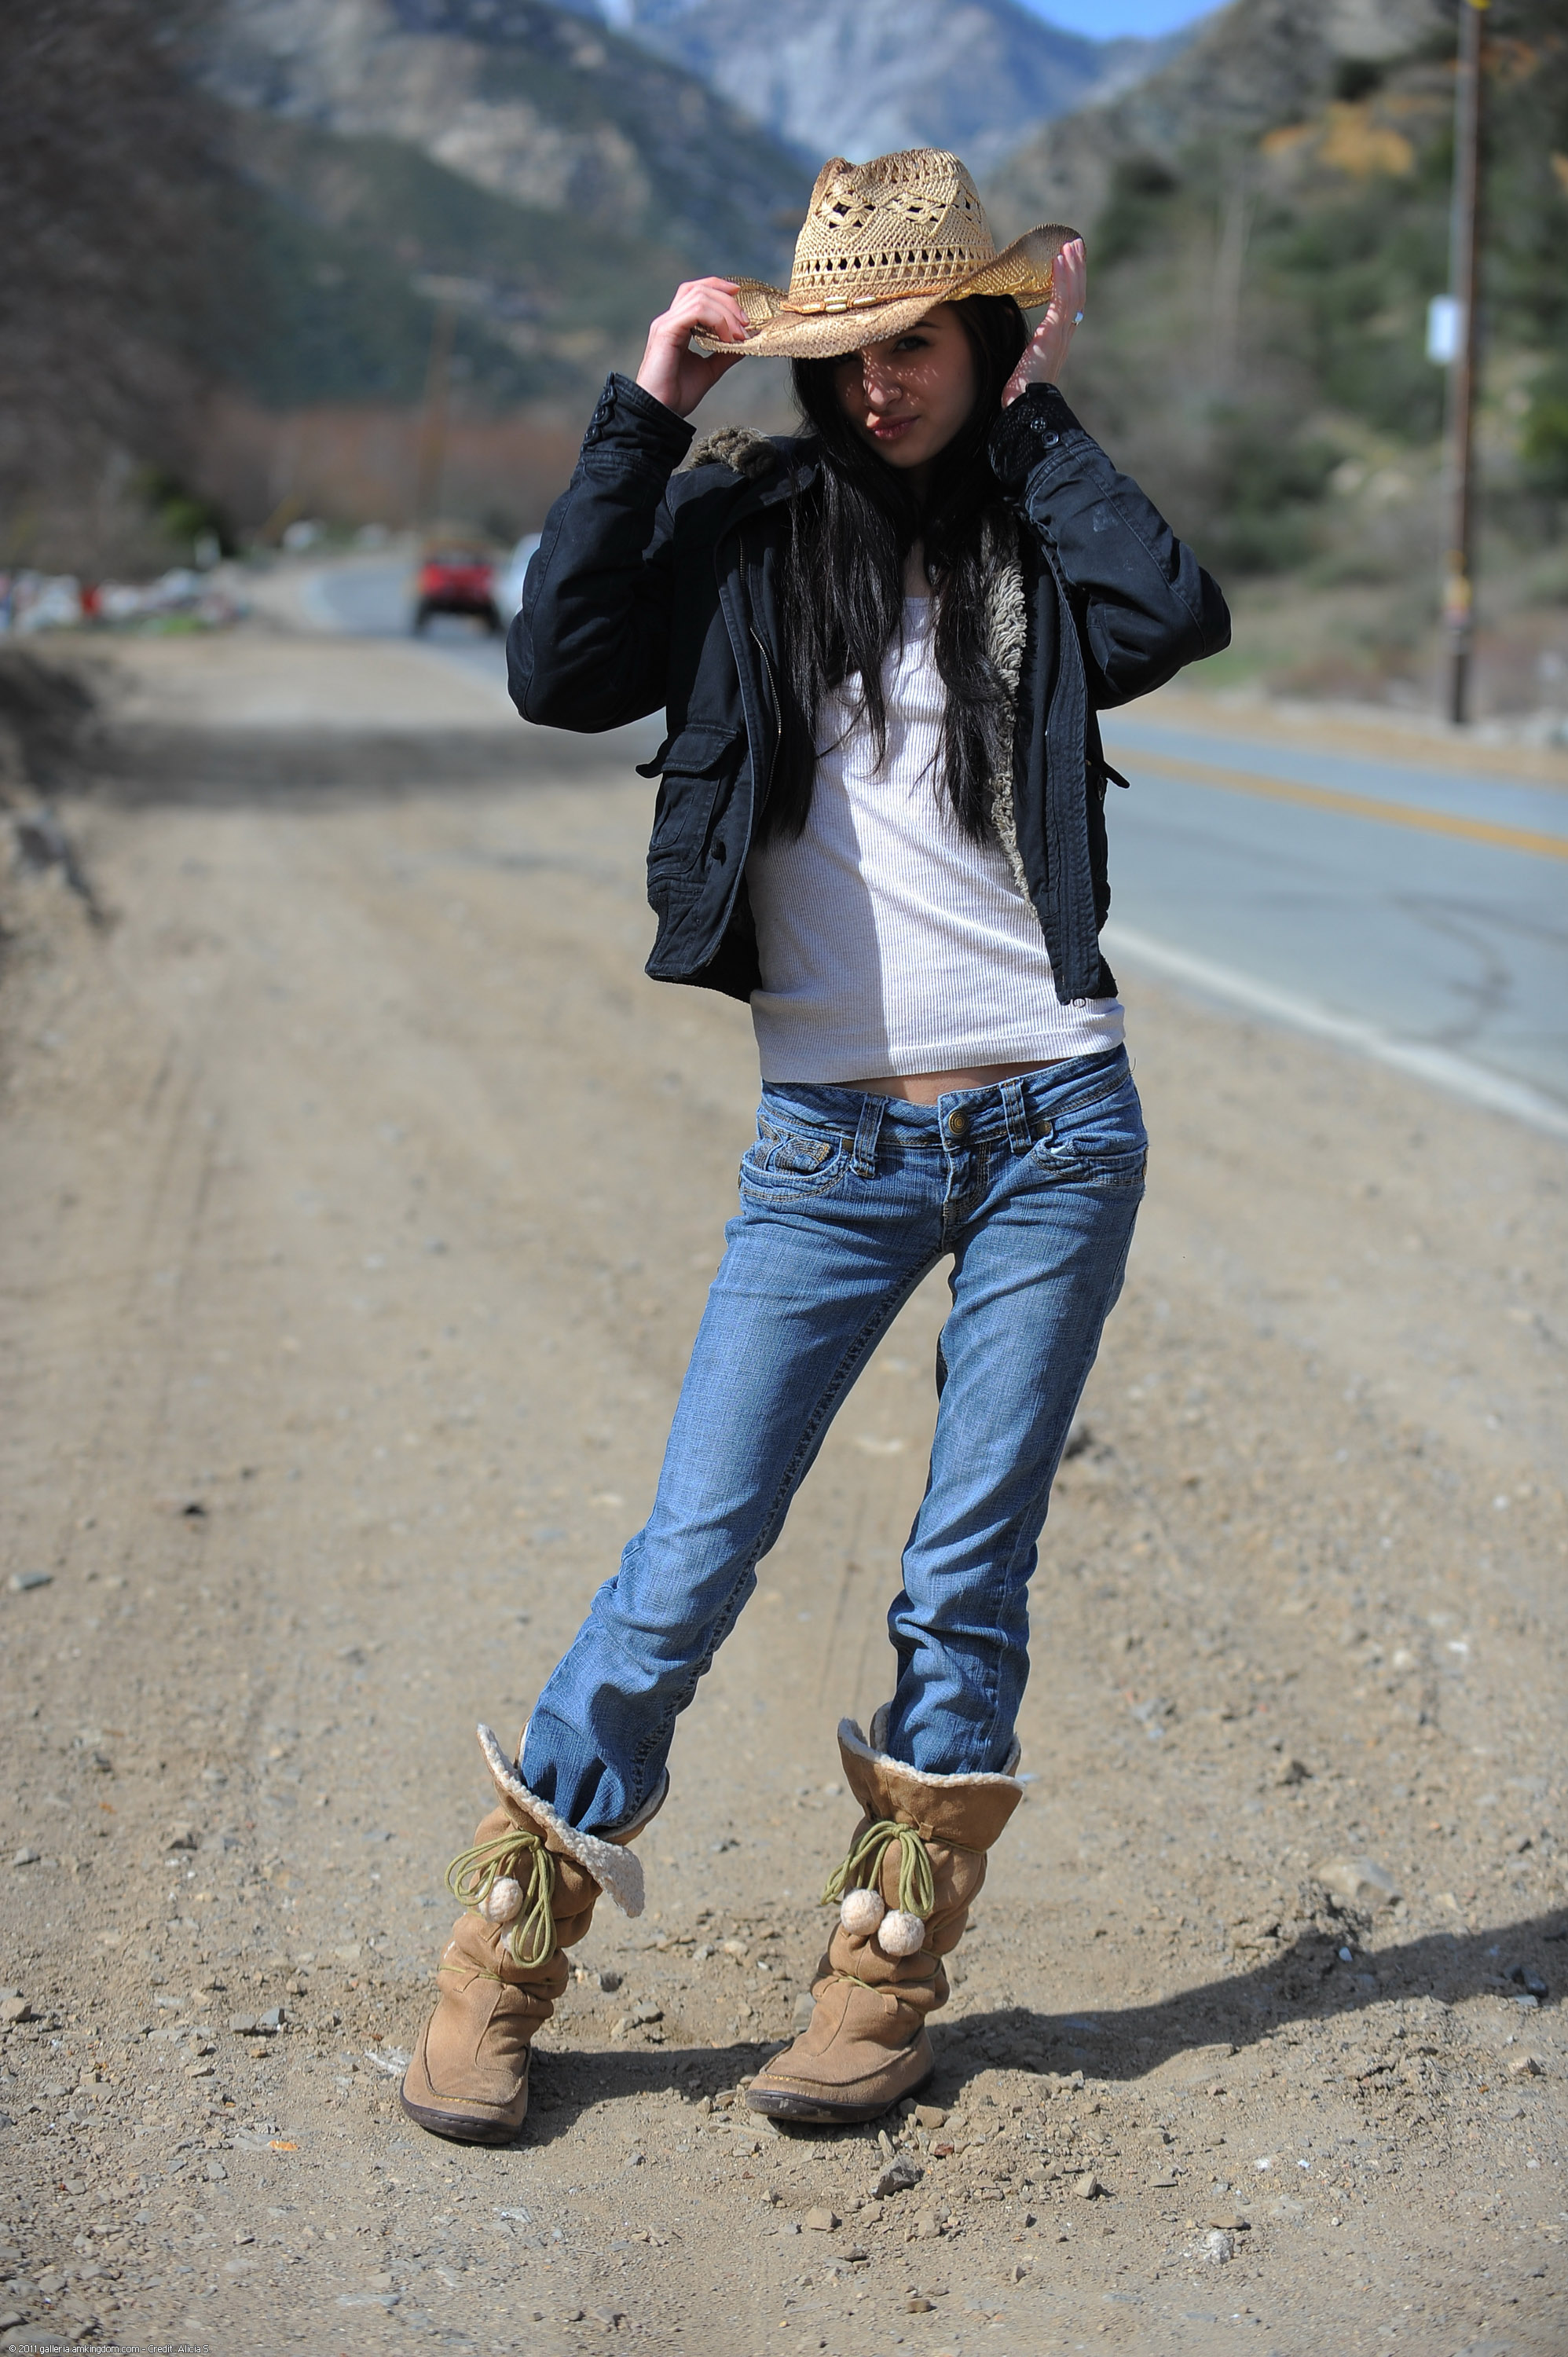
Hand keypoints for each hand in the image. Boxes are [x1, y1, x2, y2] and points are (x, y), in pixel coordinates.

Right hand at [635, 278, 750, 417]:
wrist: (661, 412)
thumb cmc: (678, 395)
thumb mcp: (709, 370)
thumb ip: (725, 353)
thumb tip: (746, 342)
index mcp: (677, 325)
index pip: (695, 291)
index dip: (718, 287)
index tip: (740, 296)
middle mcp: (669, 319)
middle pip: (699, 289)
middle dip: (728, 300)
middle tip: (746, 321)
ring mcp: (666, 323)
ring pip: (700, 296)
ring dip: (726, 312)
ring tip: (739, 333)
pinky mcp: (666, 331)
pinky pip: (696, 312)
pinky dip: (717, 320)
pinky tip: (727, 338)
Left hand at [1001, 238, 1085, 407]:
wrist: (1025, 408)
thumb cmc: (1019, 392)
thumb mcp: (1021, 361)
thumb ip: (1023, 342)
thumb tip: (1006, 319)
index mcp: (1058, 343)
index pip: (1069, 307)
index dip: (1070, 284)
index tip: (1068, 264)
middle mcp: (1064, 337)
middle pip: (1076, 296)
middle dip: (1076, 270)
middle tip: (1074, 245)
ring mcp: (1061, 335)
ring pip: (1073, 294)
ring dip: (1071, 268)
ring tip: (1069, 246)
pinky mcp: (1053, 334)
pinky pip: (1061, 300)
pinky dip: (1062, 279)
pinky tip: (1058, 261)